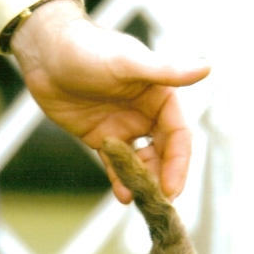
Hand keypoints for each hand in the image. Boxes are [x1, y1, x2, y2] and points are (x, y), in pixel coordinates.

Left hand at [10, 0, 209, 202]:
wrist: (46, 54)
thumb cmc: (88, 49)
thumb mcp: (128, 62)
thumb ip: (165, 71)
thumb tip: (206, 67)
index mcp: (160, 95)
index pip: (178, 134)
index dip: (178, 162)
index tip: (172, 187)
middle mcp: (145, 113)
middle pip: (163, 153)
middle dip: (164, 178)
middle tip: (160, 203)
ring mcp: (123, 127)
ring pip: (141, 162)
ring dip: (143, 181)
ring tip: (140, 200)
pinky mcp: (101, 138)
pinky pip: (116, 164)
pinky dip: (121, 181)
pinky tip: (124, 196)